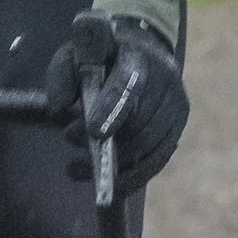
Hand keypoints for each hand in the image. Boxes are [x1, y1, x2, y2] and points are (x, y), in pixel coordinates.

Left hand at [44, 10, 187, 198]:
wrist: (140, 52)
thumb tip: (59, 112)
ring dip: (114, 165)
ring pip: (148, 147)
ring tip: (75, 169)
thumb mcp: (73, 55)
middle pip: (139, 123)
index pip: (127, 85)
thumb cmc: (100, 56)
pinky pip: (157, 161)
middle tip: (68, 142)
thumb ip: (61, 78)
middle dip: (105, 143)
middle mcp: (165, 80)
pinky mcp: (178, 126)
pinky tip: (107, 185)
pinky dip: (132, 177)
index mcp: (137, 56)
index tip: (94, 133)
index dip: (112, 110)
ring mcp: (176, 105)